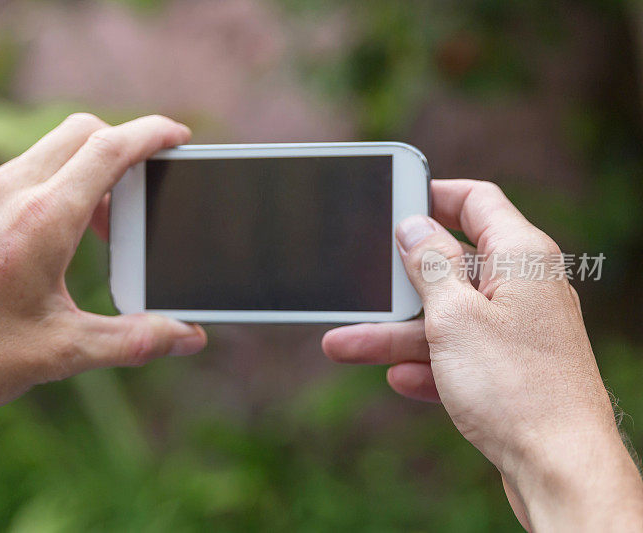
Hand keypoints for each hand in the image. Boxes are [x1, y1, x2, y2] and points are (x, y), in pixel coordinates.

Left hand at [0, 114, 206, 462]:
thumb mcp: (63, 352)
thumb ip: (135, 339)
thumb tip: (189, 337)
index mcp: (43, 220)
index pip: (111, 148)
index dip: (154, 134)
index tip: (178, 136)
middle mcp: (4, 192)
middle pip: (78, 132)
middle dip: (117, 148)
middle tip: (132, 196)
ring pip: (39, 156)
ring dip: (74, 177)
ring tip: (83, 233)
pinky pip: (2, 179)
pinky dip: (33, 193)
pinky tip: (26, 246)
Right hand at [323, 179, 642, 530]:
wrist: (559, 468)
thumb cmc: (514, 386)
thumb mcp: (454, 316)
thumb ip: (430, 265)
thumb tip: (414, 225)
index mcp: (521, 257)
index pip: (477, 201)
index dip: (434, 194)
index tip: (394, 200)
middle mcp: (523, 287)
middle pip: (451, 267)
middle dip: (398, 281)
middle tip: (358, 283)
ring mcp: (518, 330)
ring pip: (446, 318)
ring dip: (396, 332)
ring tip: (343, 344)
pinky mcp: (511, 369)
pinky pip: (460, 355)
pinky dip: (429, 364)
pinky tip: (399, 378)